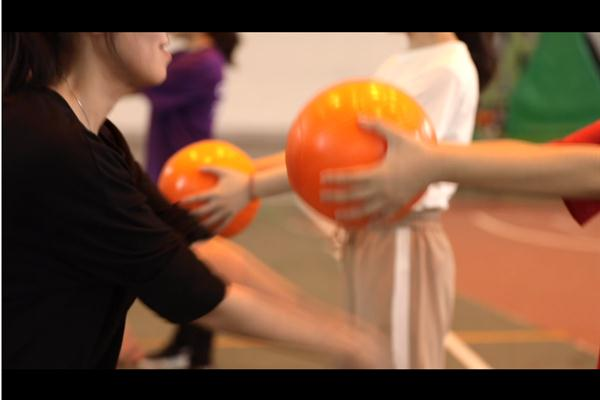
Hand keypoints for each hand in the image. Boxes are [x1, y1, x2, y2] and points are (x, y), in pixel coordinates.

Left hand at [180, 166, 252, 232]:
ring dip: (201, 225)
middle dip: (191, 215)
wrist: (253, 187)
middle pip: (202, 212)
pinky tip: (211, 234)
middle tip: (183, 218)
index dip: (187, 201)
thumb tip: (198, 167)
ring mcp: (226, 210)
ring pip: (211, 221)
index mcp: (215, 193)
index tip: (178, 203)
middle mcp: (219, 204)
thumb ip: (211, 169)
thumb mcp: (224, 171)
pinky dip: (217, 229)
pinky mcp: (232, 214)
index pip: (198, 198)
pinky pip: (224, 224)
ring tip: (194, 228)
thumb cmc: (238, 177)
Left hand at [320, 117, 434, 223]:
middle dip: (336, 197)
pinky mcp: (399, 205)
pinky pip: (382, 216)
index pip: (350, 178)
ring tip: (337, 217)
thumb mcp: (396, 134)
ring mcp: (390, 200)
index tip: (322, 178)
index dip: (335, 179)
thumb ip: (376, 126)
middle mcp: (381, 190)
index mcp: (378, 174)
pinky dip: (371, 221)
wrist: (437, 167)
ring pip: (365, 211)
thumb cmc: (416, 148)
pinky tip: (363, 224)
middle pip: (353, 197)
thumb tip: (358, 117)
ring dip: (350, 214)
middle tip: (321, 197)